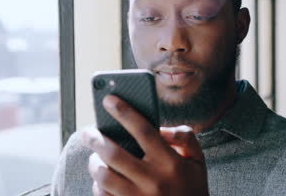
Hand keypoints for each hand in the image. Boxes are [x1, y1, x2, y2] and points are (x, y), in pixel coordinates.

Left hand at [82, 95, 208, 195]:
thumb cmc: (193, 188)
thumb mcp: (197, 161)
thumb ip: (185, 138)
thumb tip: (161, 128)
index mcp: (170, 163)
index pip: (144, 131)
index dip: (125, 113)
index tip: (109, 99)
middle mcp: (152, 180)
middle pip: (115, 154)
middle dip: (96, 139)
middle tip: (88, 131)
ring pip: (104, 176)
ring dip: (94, 162)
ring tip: (94, 156)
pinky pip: (102, 195)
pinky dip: (97, 184)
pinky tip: (101, 178)